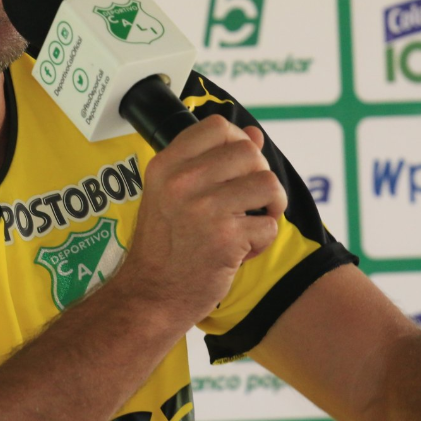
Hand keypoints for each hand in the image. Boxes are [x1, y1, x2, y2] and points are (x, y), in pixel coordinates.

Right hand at [119, 116, 286, 327]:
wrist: (151, 294)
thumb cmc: (164, 245)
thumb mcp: (172, 193)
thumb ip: (211, 160)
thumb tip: (254, 134)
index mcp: (165, 165)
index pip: (216, 126)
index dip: (237, 140)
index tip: (237, 165)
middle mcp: (182, 182)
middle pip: (249, 152)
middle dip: (259, 175)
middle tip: (247, 200)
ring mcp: (204, 209)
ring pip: (268, 183)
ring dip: (270, 206)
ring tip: (250, 222)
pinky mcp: (226, 238)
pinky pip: (269, 224)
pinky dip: (262, 240)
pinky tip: (241, 250)